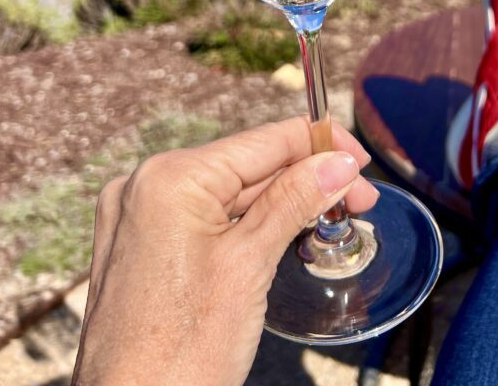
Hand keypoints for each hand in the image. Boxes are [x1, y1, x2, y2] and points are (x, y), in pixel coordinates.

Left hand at [72, 116, 377, 385]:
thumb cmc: (181, 356)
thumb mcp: (250, 267)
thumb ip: (295, 201)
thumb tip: (339, 162)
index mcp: (169, 178)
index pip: (263, 141)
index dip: (320, 144)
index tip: (361, 159)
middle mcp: (144, 185)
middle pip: (246, 165)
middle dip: (305, 179)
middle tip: (359, 198)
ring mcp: (136, 216)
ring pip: (227, 192)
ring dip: (280, 200)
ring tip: (330, 214)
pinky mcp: (138, 245)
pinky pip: (203, 216)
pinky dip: (245, 222)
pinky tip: (284, 229)